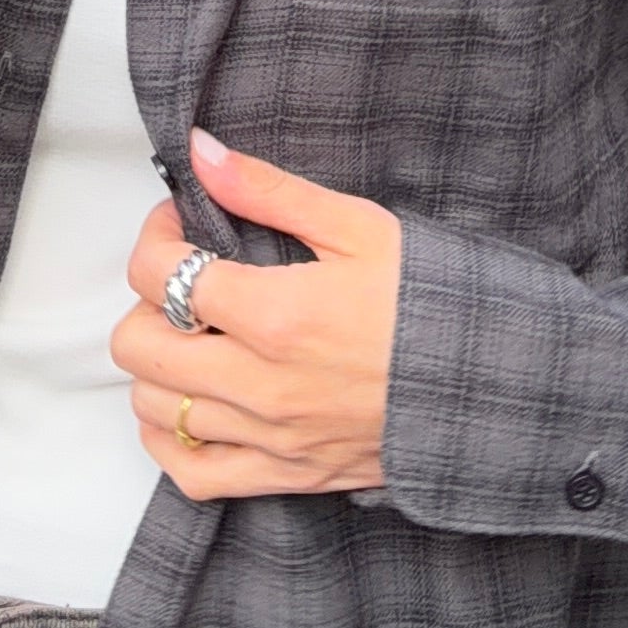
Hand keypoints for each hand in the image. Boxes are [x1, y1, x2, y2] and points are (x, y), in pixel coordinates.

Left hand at [109, 127, 403, 497]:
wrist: (490, 387)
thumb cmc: (432, 303)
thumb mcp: (360, 227)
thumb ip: (269, 189)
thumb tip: (201, 152)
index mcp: (275, 314)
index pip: (157, 274)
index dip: (155, 237)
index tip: (180, 226)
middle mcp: (260, 384)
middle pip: (136, 346)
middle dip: (146, 301)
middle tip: (185, 280)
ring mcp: (270, 436)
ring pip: (154, 408)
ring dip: (158, 366)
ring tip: (194, 336)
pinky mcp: (286, 475)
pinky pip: (190, 473)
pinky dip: (170, 439)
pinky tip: (190, 404)